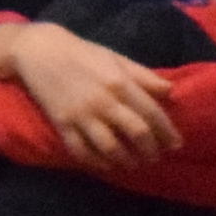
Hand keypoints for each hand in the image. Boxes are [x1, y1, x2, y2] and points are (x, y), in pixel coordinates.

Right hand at [5, 23, 184, 166]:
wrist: (40, 50)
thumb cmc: (83, 53)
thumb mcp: (116, 58)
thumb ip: (143, 76)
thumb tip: (170, 92)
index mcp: (120, 83)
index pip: (151, 113)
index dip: (167, 132)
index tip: (175, 145)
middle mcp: (104, 101)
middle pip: (136, 133)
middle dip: (150, 150)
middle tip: (155, 157)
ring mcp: (81, 115)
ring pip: (110, 147)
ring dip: (126, 160)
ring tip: (133, 164)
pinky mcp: (62, 124)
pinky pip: (81, 150)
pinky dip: (96, 162)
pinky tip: (106, 164)